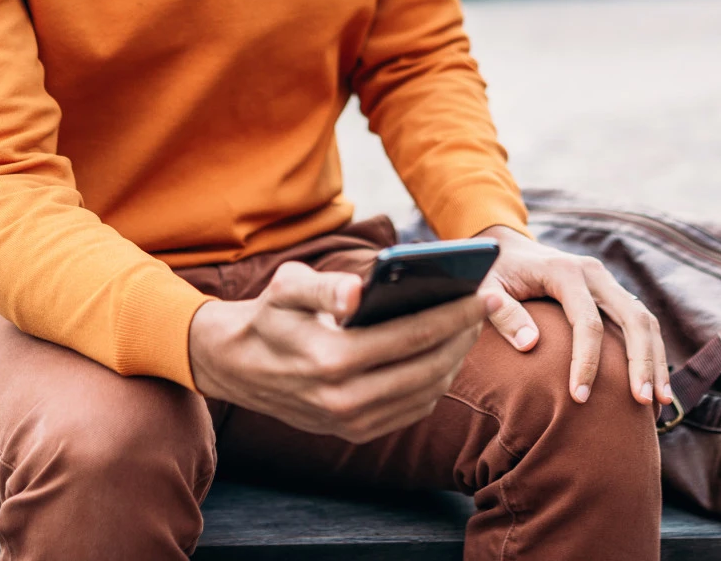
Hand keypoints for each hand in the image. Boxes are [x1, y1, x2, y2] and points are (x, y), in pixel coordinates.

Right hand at [187, 260, 494, 442]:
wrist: (234, 365)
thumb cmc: (268, 315)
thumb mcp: (285, 288)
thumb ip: (323, 286)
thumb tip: (359, 290)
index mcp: (330, 359)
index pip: (410, 337)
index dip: (452, 315)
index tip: (482, 294)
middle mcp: (343, 399)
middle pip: (427, 369)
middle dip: (463, 336)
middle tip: (486, 306)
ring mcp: (349, 422)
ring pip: (424, 394)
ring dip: (454, 361)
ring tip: (469, 328)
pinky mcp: (353, 433)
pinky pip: (410, 411)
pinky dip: (435, 384)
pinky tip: (444, 355)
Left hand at [477, 225, 671, 408]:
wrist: (508, 249)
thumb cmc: (493, 273)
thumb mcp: (485, 288)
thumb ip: (502, 313)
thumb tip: (529, 345)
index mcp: (564, 271)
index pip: (586, 321)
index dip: (586, 361)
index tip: (579, 397)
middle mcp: (593, 273)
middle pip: (631, 318)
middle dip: (640, 361)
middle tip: (641, 401)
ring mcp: (606, 282)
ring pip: (644, 319)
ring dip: (655, 360)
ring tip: (659, 401)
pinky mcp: (611, 293)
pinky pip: (639, 322)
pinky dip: (651, 352)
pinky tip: (653, 384)